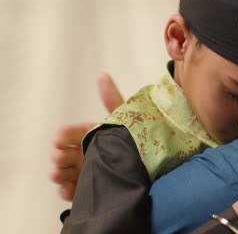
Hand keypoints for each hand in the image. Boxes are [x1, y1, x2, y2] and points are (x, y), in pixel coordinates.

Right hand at [50, 73, 124, 200]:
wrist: (152, 170)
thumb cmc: (135, 140)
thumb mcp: (122, 119)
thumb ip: (112, 99)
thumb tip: (102, 75)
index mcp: (90, 136)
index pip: (69, 134)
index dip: (62, 137)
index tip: (59, 140)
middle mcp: (85, 153)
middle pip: (62, 154)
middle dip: (58, 155)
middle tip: (60, 158)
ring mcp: (85, 171)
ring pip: (64, 172)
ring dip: (58, 173)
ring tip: (59, 174)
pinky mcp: (88, 189)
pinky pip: (72, 191)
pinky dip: (66, 190)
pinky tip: (67, 188)